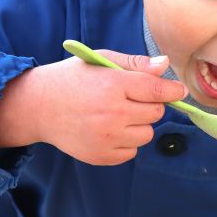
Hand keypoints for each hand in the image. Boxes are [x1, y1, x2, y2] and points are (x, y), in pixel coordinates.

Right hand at [0, 50, 186, 164]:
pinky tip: (109, 129)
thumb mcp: (100, 61)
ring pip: (147, 134)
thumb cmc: (72, 79)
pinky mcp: (101, 156)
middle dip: (150, 104)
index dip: (172, 90)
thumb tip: (165, 65)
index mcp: (112, 85)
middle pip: (156, 113)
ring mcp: (106, 138)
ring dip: (139, 124)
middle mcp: (111, 113)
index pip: (157, 90)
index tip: (178, 90)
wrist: (37, 107)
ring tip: (118, 114)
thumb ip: (135, 64)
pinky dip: (127, 142)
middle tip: (130, 98)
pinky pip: (132, 152)